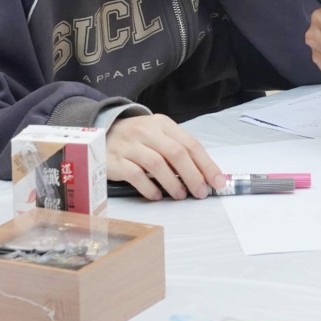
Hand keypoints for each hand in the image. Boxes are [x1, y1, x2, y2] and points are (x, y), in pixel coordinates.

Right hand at [108, 115, 223, 200]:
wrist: (102, 132)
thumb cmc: (138, 139)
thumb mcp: (158, 135)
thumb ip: (178, 150)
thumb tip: (203, 174)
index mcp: (162, 124)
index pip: (190, 143)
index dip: (206, 164)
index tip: (217, 182)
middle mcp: (146, 131)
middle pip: (176, 153)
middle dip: (192, 175)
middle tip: (200, 193)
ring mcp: (129, 145)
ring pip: (156, 164)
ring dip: (172, 183)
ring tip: (180, 195)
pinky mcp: (114, 160)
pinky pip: (135, 175)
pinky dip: (149, 188)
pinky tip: (156, 195)